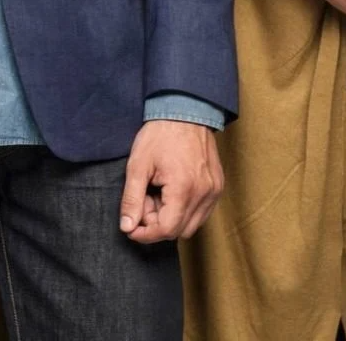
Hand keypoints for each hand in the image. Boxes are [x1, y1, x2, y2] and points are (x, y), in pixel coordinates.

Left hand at [119, 120, 223, 243]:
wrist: (185, 111)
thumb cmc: (159, 135)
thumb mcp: (138, 165)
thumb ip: (132, 199)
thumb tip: (127, 226)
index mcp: (184, 190)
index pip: (167, 230)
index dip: (146, 234)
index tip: (131, 227)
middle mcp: (204, 194)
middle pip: (179, 231)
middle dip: (157, 224)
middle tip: (143, 201)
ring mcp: (214, 191)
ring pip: (192, 224)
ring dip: (171, 218)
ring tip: (156, 194)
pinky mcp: (217, 187)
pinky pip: (201, 212)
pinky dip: (184, 210)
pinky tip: (170, 192)